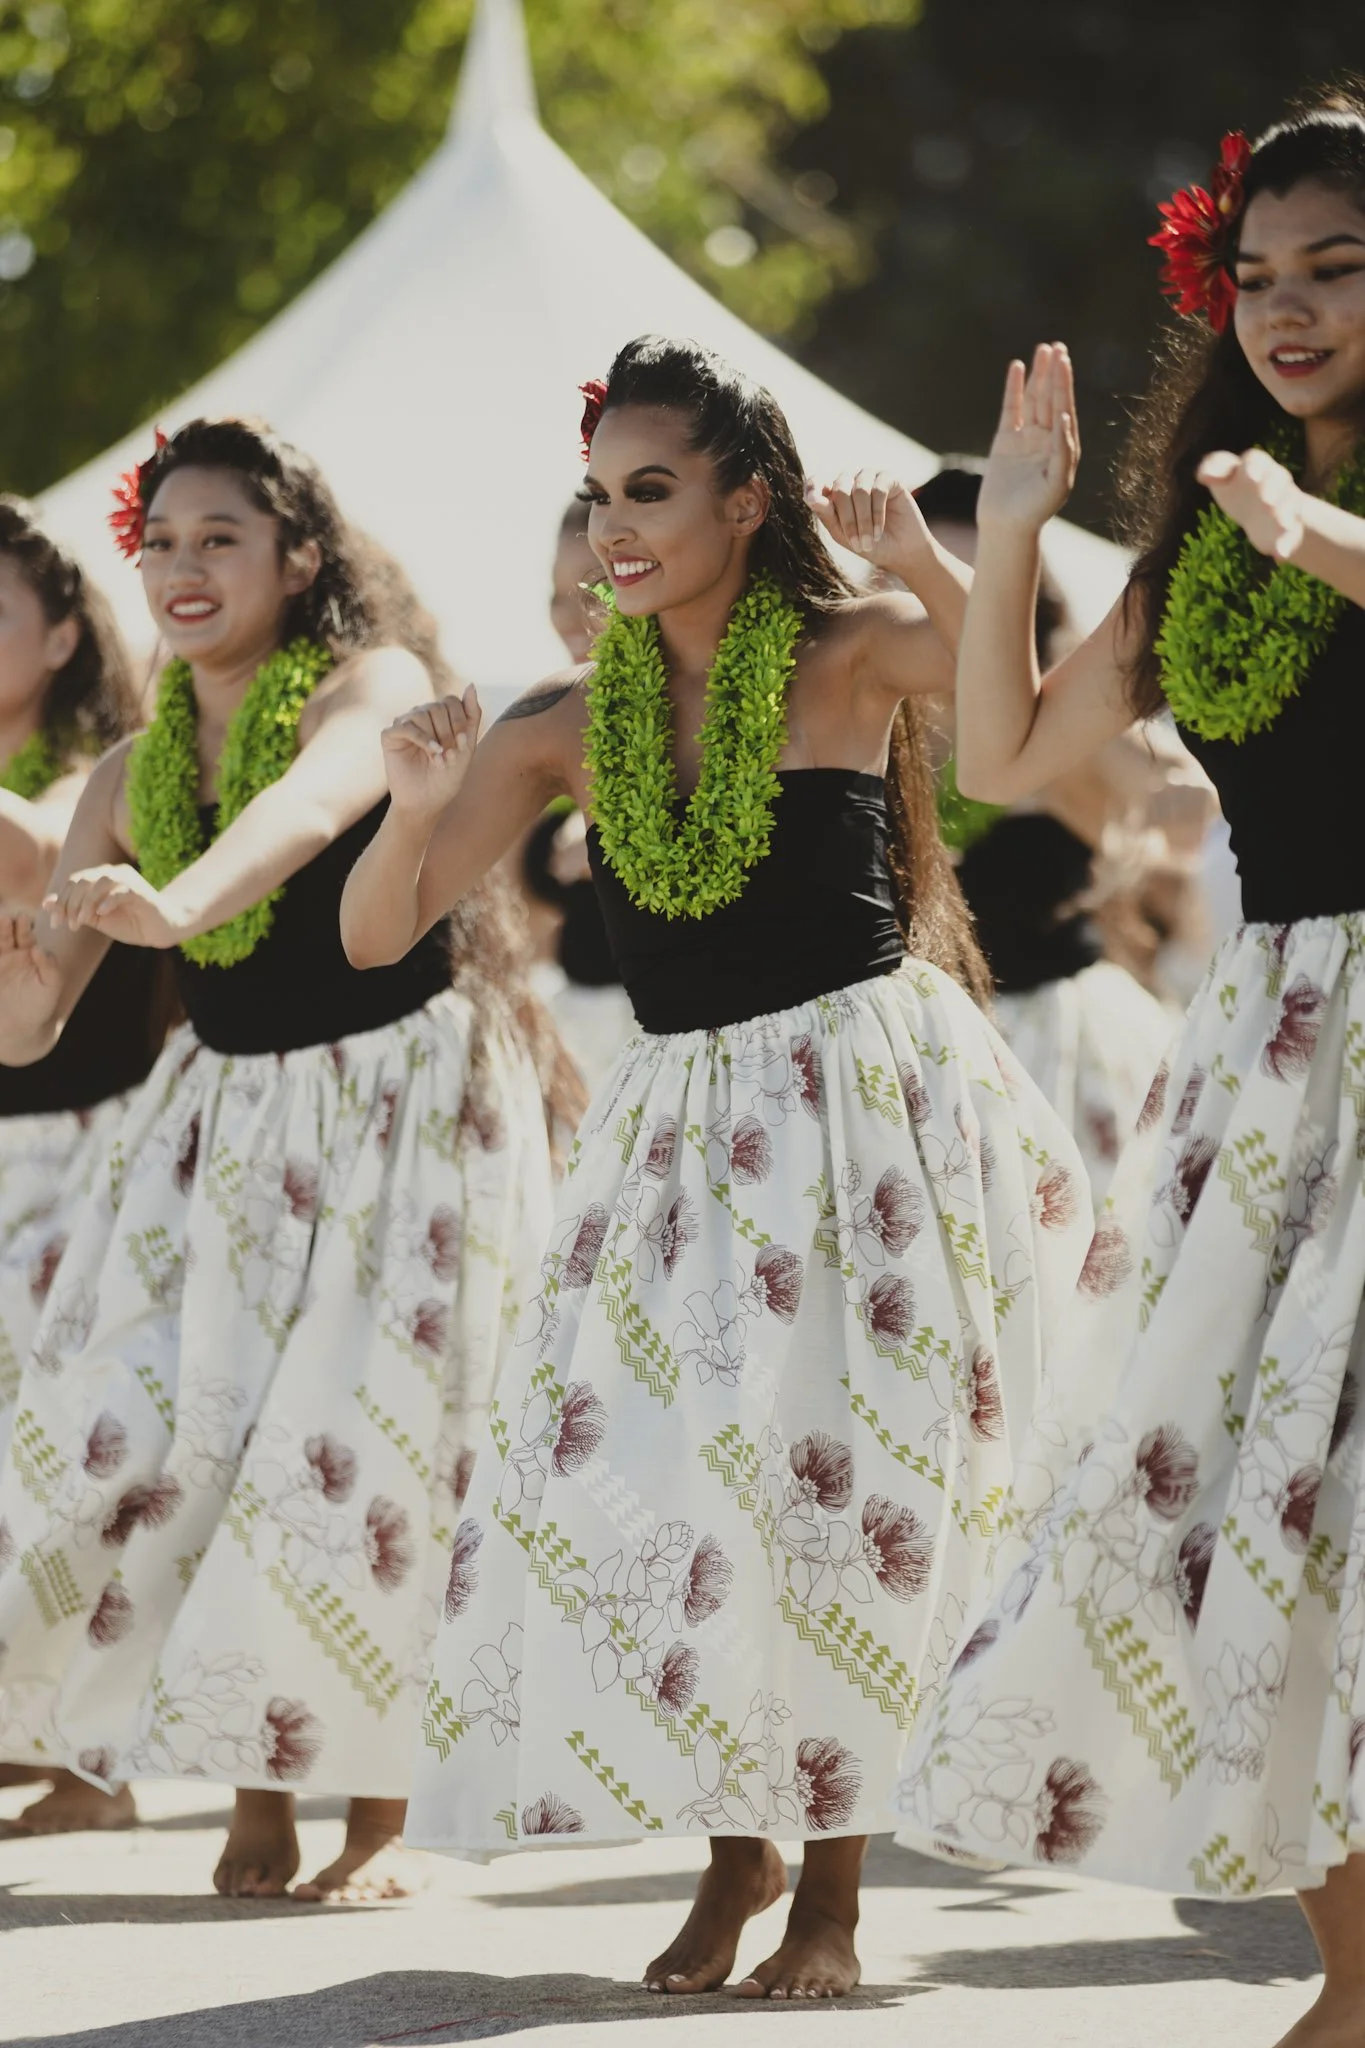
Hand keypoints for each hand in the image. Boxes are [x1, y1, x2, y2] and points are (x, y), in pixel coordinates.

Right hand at [0, 912, 61, 1036]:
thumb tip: (39, 948)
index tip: (24, 918)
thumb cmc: (38, 1006)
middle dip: (7, 926)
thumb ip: (50, 968)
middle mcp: (13, 953)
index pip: (27, 936)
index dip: (25, 927)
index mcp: (31, 954)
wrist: (17, 1027)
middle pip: (8, 935)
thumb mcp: (51, 987)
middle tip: (7, 917)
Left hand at [44, 864, 186, 946]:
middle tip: (69, 926)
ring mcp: (128, 880)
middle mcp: (113, 873)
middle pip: (82, 880)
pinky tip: (101, 914)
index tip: (55, 923)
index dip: (61, 901)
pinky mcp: (141, 891)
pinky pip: (121, 890)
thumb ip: (74, 910)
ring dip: (86, 903)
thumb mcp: (96, 919)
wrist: (161, 929)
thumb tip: (46, 903)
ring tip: (82, 923)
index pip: (73, 882)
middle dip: (70, 904)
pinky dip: (108, 901)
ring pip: (99, 882)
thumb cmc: (130, 923)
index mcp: (101, 878)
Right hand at [380, 688, 479, 815]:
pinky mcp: (389, 736)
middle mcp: (420, 716)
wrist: (427, 802)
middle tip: (451, 756)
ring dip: (436, 738)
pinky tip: (432, 753)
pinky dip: (422, 739)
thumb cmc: (447, 777)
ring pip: (422, 713)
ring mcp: (404, 725)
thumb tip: (471, 684)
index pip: (451, 701)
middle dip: (449, 732)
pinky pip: (406, 726)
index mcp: (438, 717)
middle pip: (437, 706)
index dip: (459, 721)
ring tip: (440, 759)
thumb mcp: (467, 745)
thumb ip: (471, 715)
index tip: (463, 745)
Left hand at [806, 470, 932, 578]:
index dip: (813, 487)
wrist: (900, 553)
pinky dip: (877, 513)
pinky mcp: (890, 479)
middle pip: (840, 487)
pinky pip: (879, 489)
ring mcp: (870, 478)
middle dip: (848, 519)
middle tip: (857, 544)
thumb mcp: (842, 535)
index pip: (818, 481)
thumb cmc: (869, 545)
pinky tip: (880, 530)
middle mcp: (851, 481)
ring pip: (860, 489)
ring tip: (869, 540)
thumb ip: (827, 515)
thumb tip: (811, 499)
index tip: (811, 500)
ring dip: (863, 519)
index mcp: (834, 494)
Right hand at [978, 342, 1079, 532]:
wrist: (1007, 527)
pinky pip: (1011, 409)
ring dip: (1038, 375)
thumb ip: (1062, 450)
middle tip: (1057, 348)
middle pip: (1051, 399)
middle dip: (1054, 374)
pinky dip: (1013, 389)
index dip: (1064, 384)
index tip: (1064, 362)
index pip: (1065, 408)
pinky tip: (1017, 367)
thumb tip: (1063, 417)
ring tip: (1042, 350)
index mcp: (1064, 447)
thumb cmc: (1036, 509)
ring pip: (1033, 400)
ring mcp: (1026, 438)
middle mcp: (1047, 439)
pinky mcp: (1005, 441)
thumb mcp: (1057, 482)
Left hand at [1197, 448, 1305, 559]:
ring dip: (1286, 514)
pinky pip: (1291, 534)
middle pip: (1279, 479)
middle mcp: (1275, 482)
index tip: (1250, 477)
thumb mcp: (1224, 479)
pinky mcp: (1289, 526)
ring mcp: (1284, 503)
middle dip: (1273, 489)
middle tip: (1266, 501)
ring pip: (1289, 505)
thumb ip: (1214, 471)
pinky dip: (1286, 544)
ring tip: (1283, 525)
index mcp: (1256, 467)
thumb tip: (1202, 475)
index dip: (1255, 467)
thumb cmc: (1238, 489)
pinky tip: (1280, 555)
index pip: (1256, 460)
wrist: (1261, 512)